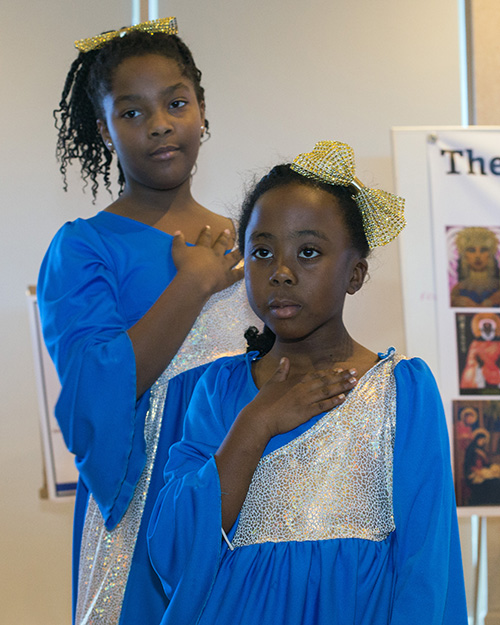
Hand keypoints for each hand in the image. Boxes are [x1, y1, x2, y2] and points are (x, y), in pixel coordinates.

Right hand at [171, 226, 243, 295]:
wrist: (195, 280)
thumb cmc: (185, 266)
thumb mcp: (178, 251)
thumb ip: (178, 241)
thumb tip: (177, 232)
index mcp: (204, 249)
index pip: (205, 238)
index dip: (206, 232)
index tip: (208, 226)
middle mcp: (215, 255)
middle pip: (221, 245)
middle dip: (224, 237)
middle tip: (227, 231)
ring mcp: (223, 266)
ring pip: (233, 257)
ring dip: (237, 253)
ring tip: (242, 249)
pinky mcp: (227, 278)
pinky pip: (237, 274)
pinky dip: (242, 272)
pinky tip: (246, 269)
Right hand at [239, 358, 356, 439]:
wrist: (260, 417)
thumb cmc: (264, 401)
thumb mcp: (272, 382)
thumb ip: (281, 371)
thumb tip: (285, 359)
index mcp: (296, 381)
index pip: (317, 374)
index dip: (330, 372)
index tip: (342, 369)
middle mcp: (303, 388)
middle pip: (326, 381)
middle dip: (341, 376)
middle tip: (355, 372)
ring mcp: (305, 400)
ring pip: (327, 391)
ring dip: (342, 386)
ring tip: (354, 383)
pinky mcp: (305, 412)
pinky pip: (323, 406)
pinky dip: (333, 402)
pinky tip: (343, 398)